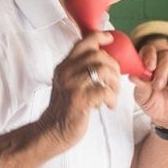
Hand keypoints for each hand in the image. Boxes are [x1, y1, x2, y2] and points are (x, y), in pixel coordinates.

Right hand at [39, 31, 119, 147]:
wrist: (52, 131)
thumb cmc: (65, 108)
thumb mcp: (68, 83)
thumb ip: (80, 70)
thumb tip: (103, 59)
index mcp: (64, 66)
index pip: (83, 43)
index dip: (99, 36)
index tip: (110, 38)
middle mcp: (66, 72)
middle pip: (98, 56)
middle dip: (114, 67)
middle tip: (115, 82)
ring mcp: (72, 86)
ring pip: (103, 70)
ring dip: (114, 83)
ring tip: (113, 94)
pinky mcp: (80, 100)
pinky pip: (104, 91)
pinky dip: (112, 98)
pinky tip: (109, 105)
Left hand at [132, 44, 167, 128]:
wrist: (166, 117)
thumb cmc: (152, 102)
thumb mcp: (142, 96)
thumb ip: (139, 85)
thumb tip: (132, 76)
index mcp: (151, 63)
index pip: (150, 50)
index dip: (150, 55)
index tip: (149, 67)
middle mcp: (166, 63)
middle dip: (163, 70)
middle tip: (158, 86)